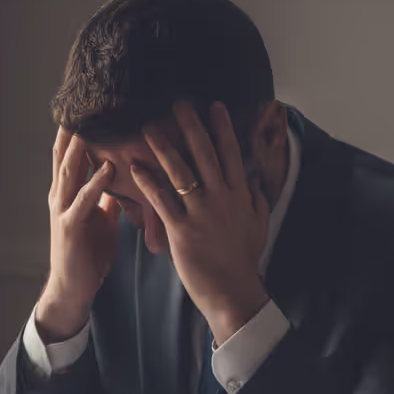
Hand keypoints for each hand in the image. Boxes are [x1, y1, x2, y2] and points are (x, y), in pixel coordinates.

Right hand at [36, 126, 121, 342]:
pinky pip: (84, 200)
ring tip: (92, 122)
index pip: (69, 153)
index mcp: (67, 193)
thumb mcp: (99, 220)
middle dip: (73, 127)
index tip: (89, 105)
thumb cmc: (87, 255)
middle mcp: (60, 196)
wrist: (72, 289)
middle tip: (84, 98)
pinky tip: (107, 167)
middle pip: (64, 153)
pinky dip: (95, 182)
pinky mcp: (70, 227)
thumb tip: (119, 179)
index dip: (76, 129)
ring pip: (69, 170)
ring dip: (81, 146)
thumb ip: (105, 198)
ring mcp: (62, 210)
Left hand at [130, 101, 270, 342]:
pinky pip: (162, 200)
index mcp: (240, 195)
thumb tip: (256, 181)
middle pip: (205, 155)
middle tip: (178, 103)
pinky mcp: (182, 231)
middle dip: (191, 126)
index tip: (214, 105)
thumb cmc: (244, 260)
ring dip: (164, 147)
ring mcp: (201, 213)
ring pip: (181, 172)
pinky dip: (148, 181)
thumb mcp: (259, 225)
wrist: (233, 291)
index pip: (231, 154)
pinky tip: (135, 166)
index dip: (222, 128)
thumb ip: (256, 200)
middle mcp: (221, 198)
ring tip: (148, 128)